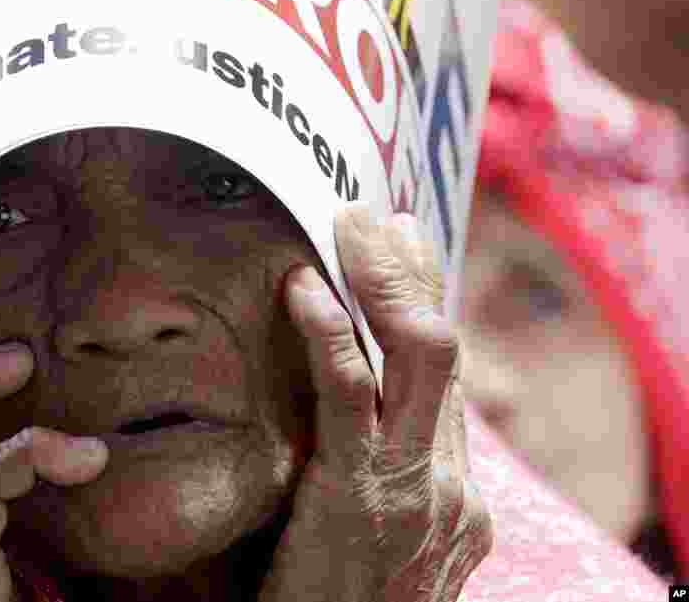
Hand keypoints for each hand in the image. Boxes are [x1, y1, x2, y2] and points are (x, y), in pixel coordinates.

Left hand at [260, 206, 491, 601]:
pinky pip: (352, 394)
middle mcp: (452, 482)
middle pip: (443, 346)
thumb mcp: (376, 539)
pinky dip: (329, 332)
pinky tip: (300, 287)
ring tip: (347, 224)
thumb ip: (375, 476)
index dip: (424, 302)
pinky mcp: (365, 498)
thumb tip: (347, 412)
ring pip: (420, 353)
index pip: (443, 375)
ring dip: (384, 278)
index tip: (403, 245)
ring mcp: (420, 489)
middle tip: (374, 216)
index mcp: (454, 488)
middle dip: (412, 272)